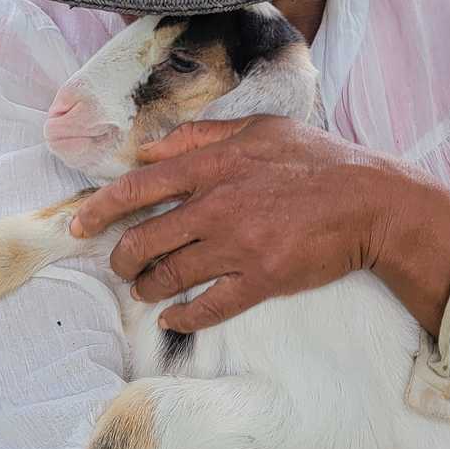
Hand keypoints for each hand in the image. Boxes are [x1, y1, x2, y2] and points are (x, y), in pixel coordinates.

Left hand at [68, 116, 449, 334]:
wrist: (371, 202)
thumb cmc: (317, 161)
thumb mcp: (259, 129)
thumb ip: (201, 135)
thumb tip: (150, 147)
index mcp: (213, 164)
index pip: (138, 188)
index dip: (100, 209)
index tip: (79, 224)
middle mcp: (217, 204)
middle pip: (144, 239)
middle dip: (121, 258)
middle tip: (119, 265)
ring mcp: (237, 245)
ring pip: (170, 275)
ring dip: (148, 288)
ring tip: (145, 291)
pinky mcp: (261, 279)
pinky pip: (208, 306)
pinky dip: (183, 316)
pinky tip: (174, 318)